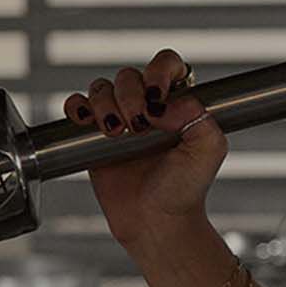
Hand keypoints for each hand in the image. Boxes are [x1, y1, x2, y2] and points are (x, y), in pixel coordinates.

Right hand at [66, 48, 228, 249]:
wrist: (156, 222)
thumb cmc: (184, 188)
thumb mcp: (209, 150)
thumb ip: (199, 116)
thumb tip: (163, 103)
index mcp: (177, 102)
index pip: (167, 64)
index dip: (159, 70)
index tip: (157, 95)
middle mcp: (147, 106)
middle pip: (129, 75)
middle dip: (130, 95)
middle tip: (138, 126)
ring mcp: (119, 119)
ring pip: (102, 88)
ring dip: (105, 104)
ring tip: (116, 132)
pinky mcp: (93, 136)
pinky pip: (77, 106)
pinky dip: (76, 107)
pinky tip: (85, 121)